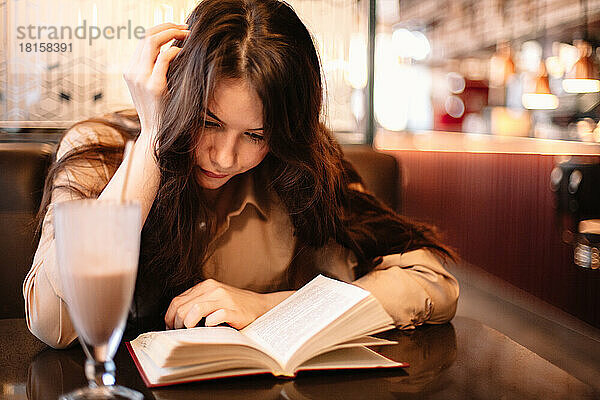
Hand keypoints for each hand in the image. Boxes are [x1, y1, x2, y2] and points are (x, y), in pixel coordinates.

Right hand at [123, 23, 189, 133]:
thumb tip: (172, 51)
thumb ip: (156, 69)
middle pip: (146, 35)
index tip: (178, 29)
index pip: (143, 40)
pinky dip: (175, 51)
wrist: (156, 133)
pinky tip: (184, 53)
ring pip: (152, 42)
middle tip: (185, 28)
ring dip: (172, 33)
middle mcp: (132, 72)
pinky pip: (164, 58)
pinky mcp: (154, 86)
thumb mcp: (154, 87)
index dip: (161, 30)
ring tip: (187, 35)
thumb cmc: (160, 111)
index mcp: (130, 70)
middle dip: (168, 27)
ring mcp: (140, 78)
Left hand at [164, 279, 293, 329]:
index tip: (171, 328)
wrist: (260, 307)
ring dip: (188, 324)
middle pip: (182, 307)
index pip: (177, 301)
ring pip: (195, 310)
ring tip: (190, 331)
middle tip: (180, 333)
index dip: (169, 317)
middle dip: (176, 324)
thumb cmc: (234, 307)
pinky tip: (210, 328)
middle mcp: (213, 289)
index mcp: (205, 286)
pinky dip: (208, 324)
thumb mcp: (213, 300)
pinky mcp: (233, 310)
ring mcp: (224, 299)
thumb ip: (196, 304)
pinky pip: (215, 317)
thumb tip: (172, 319)